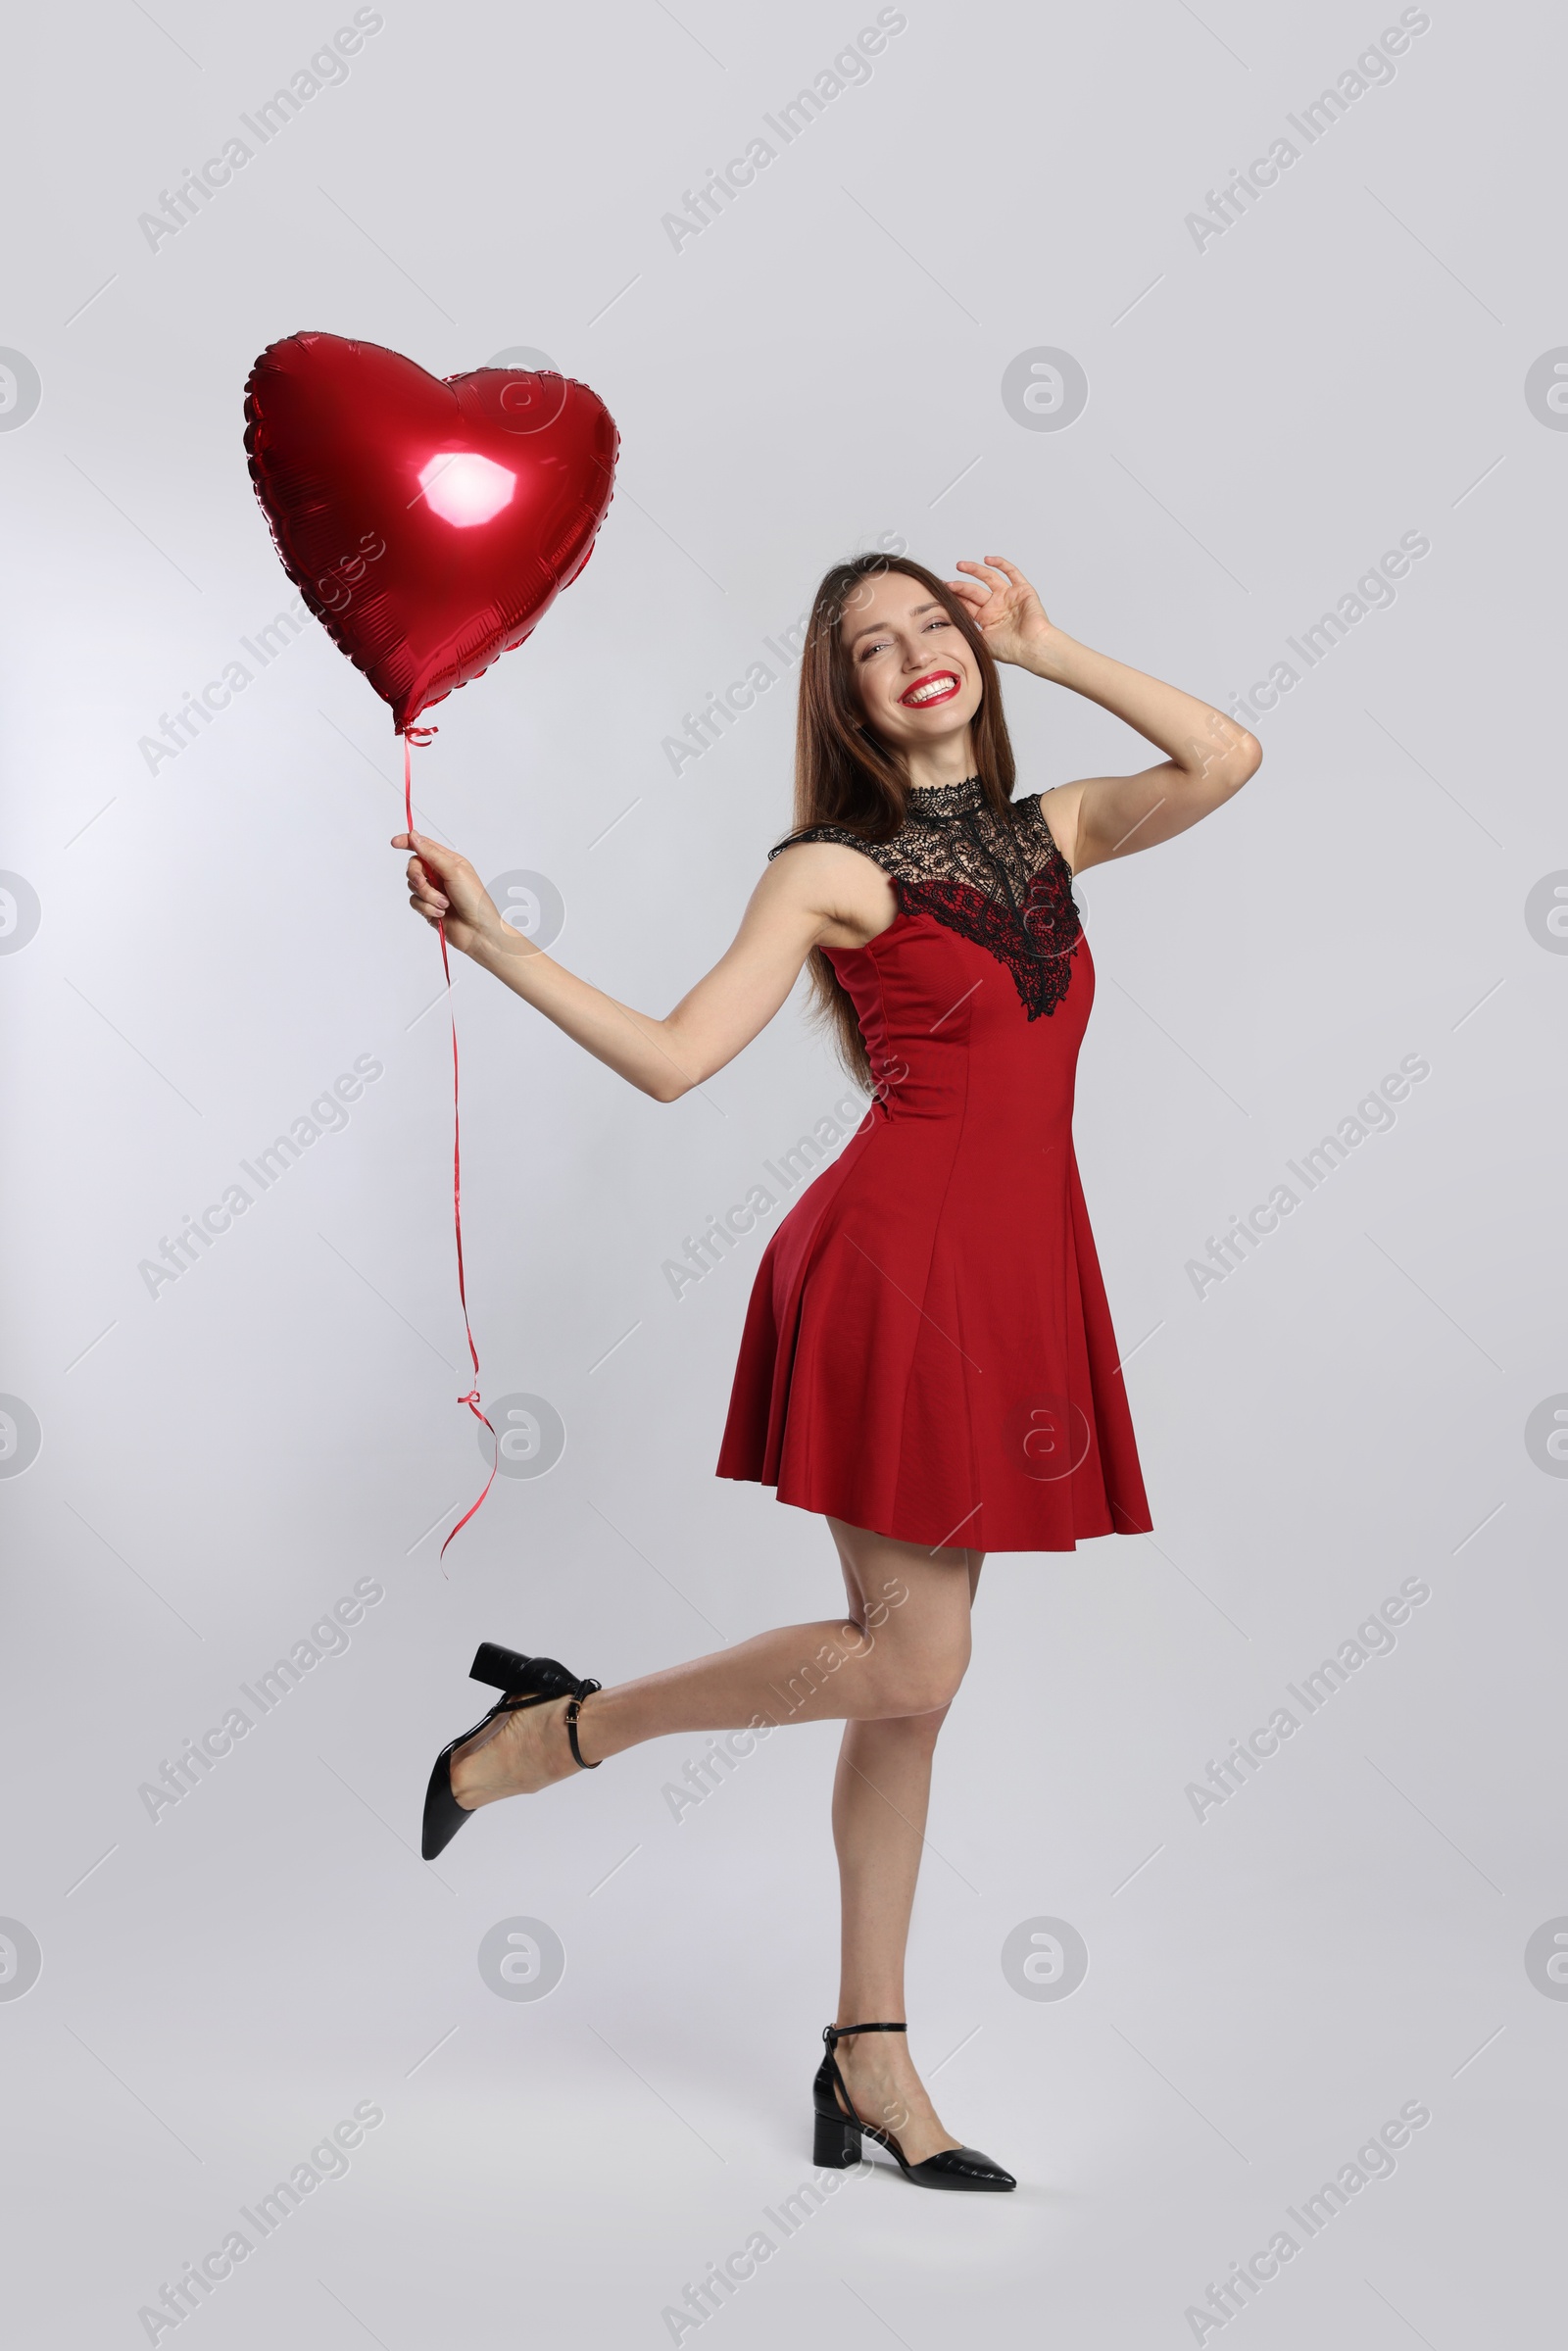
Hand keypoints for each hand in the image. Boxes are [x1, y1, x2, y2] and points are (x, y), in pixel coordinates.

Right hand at [392, 832, 508, 958]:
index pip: (423, 846)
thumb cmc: (474, 900)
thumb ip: (431, 854)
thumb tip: (414, 836)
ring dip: (428, 896)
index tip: (395, 843)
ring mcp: (433, 891)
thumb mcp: (455, 871)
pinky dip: (427, 908)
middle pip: (414, 866)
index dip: (408, 842)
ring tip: (444, 905)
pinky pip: (415, 902)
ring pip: (413, 886)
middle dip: (417, 877)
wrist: (477, 931)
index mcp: (448, 861)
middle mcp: (439, 874)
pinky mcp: (428, 907)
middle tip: (424, 884)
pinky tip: (441, 914)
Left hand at [945, 555, 1058, 669]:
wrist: (1032, 647)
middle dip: (960, 586)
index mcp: (987, 620)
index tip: (941, 593)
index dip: (955, 598)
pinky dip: (1001, 564)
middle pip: (974, 591)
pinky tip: (987, 559)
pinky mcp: (1022, 590)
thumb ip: (968, 631)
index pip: (967, 604)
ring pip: (989, 578)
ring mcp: (1009, 597)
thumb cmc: (1010, 649)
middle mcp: (997, 606)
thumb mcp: (982, 641)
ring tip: (960, 565)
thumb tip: (948, 625)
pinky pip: (1012, 572)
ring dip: (974, 570)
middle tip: (947, 583)